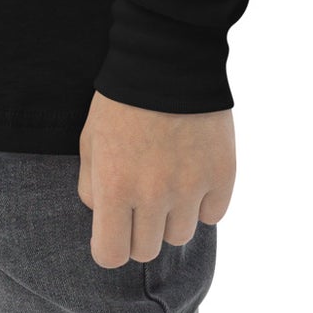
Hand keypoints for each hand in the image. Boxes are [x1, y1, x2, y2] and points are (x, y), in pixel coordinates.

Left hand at [77, 90, 233, 265]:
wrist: (168, 57)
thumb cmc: (121, 99)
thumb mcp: (90, 139)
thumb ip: (91, 187)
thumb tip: (104, 218)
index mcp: (115, 185)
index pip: (111, 255)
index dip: (109, 246)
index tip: (112, 232)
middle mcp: (153, 194)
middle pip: (146, 251)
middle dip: (139, 231)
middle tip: (140, 199)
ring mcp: (191, 186)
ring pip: (180, 236)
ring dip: (172, 216)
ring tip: (167, 180)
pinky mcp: (222, 175)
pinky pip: (213, 215)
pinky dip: (203, 202)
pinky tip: (192, 173)